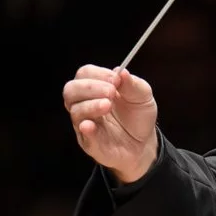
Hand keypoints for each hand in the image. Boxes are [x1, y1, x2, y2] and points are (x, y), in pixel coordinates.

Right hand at [64, 64, 158, 181]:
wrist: (144, 144)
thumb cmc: (138, 116)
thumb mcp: (143, 96)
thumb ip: (133, 84)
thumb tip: (122, 71)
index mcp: (96, 88)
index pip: (84, 73)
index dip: (98, 74)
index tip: (116, 79)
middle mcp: (85, 103)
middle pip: (71, 90)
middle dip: (90, 87)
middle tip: (111, 92)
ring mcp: (85, 123)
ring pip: (75, 110)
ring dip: (91, 105)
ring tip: (108, 105)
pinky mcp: (90, 142)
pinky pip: (83, 134)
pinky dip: (86, 127)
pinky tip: (91, 125)